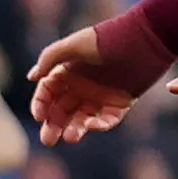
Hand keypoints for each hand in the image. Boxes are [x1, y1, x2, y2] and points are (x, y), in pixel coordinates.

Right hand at [31, 15, 173, 142]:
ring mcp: (100, 96)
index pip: (47, 93)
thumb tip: (32, 77)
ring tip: (71, 138)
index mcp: (67, 71)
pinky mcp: (121, 103)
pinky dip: (100, 125)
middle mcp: (81, 85)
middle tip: (48, 140)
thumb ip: (50, 58)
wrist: (145, 38)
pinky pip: (107, 119)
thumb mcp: (74, 44)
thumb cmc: (107, 38)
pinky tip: (92, 126)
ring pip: (82, 119)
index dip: (41, 105)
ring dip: (75, 129)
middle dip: (53, 126)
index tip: (39, 117)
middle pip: (62, 110)